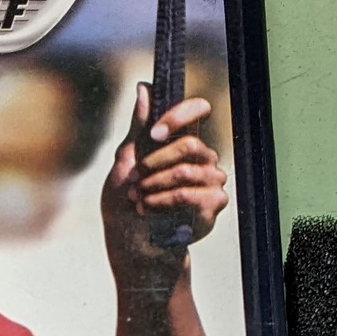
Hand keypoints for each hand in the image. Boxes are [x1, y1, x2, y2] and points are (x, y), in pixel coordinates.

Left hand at [101, 85, 226, 291]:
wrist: (132, 248)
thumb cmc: (126, 205)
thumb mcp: (125, 162)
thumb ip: (138, 127)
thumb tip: (144, 87)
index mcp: (181, 142)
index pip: (198, 110)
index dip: (179, 116)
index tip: (154, 134)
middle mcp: (202, 159)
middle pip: (192, 144)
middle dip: (155, 163)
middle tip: (134, 180)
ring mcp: (211, 183)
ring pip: (189, 172)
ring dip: (155, 187)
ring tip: (137, 200)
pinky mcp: (212, 208)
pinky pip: (194, 196)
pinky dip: (164, 204)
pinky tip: (149, 213)